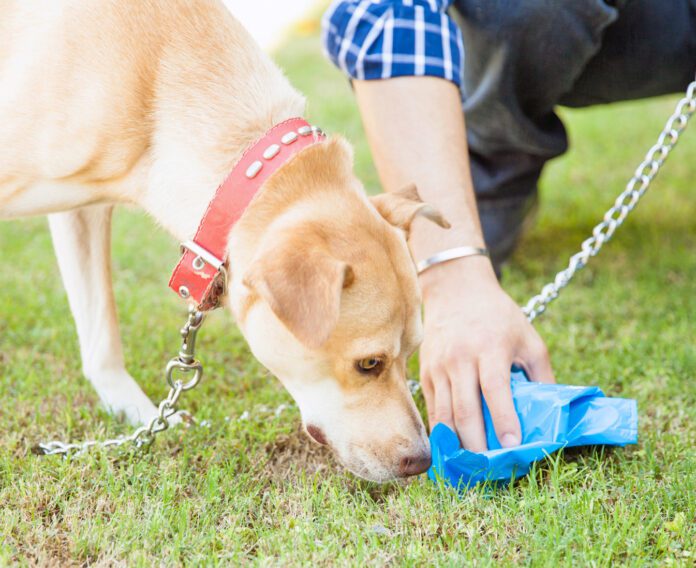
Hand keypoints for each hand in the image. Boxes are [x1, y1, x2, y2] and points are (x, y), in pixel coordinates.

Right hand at [418, 256, 554, 451]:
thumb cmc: (499, 317)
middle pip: (466, 408)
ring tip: (470, 466)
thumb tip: (551, 414)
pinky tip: (452, 449)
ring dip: (457, 444)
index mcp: (491, 348)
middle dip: (477, 443)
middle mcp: (461, 358)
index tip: (513, 446)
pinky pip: (433, 408)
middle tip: (488, 469)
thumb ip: (541, 375)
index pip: (496, 389)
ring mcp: (439, 366)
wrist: (455, 290)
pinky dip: (442, 432)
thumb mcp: (528, 338)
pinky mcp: (426, 372)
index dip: (504, 420)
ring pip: (445, 413)